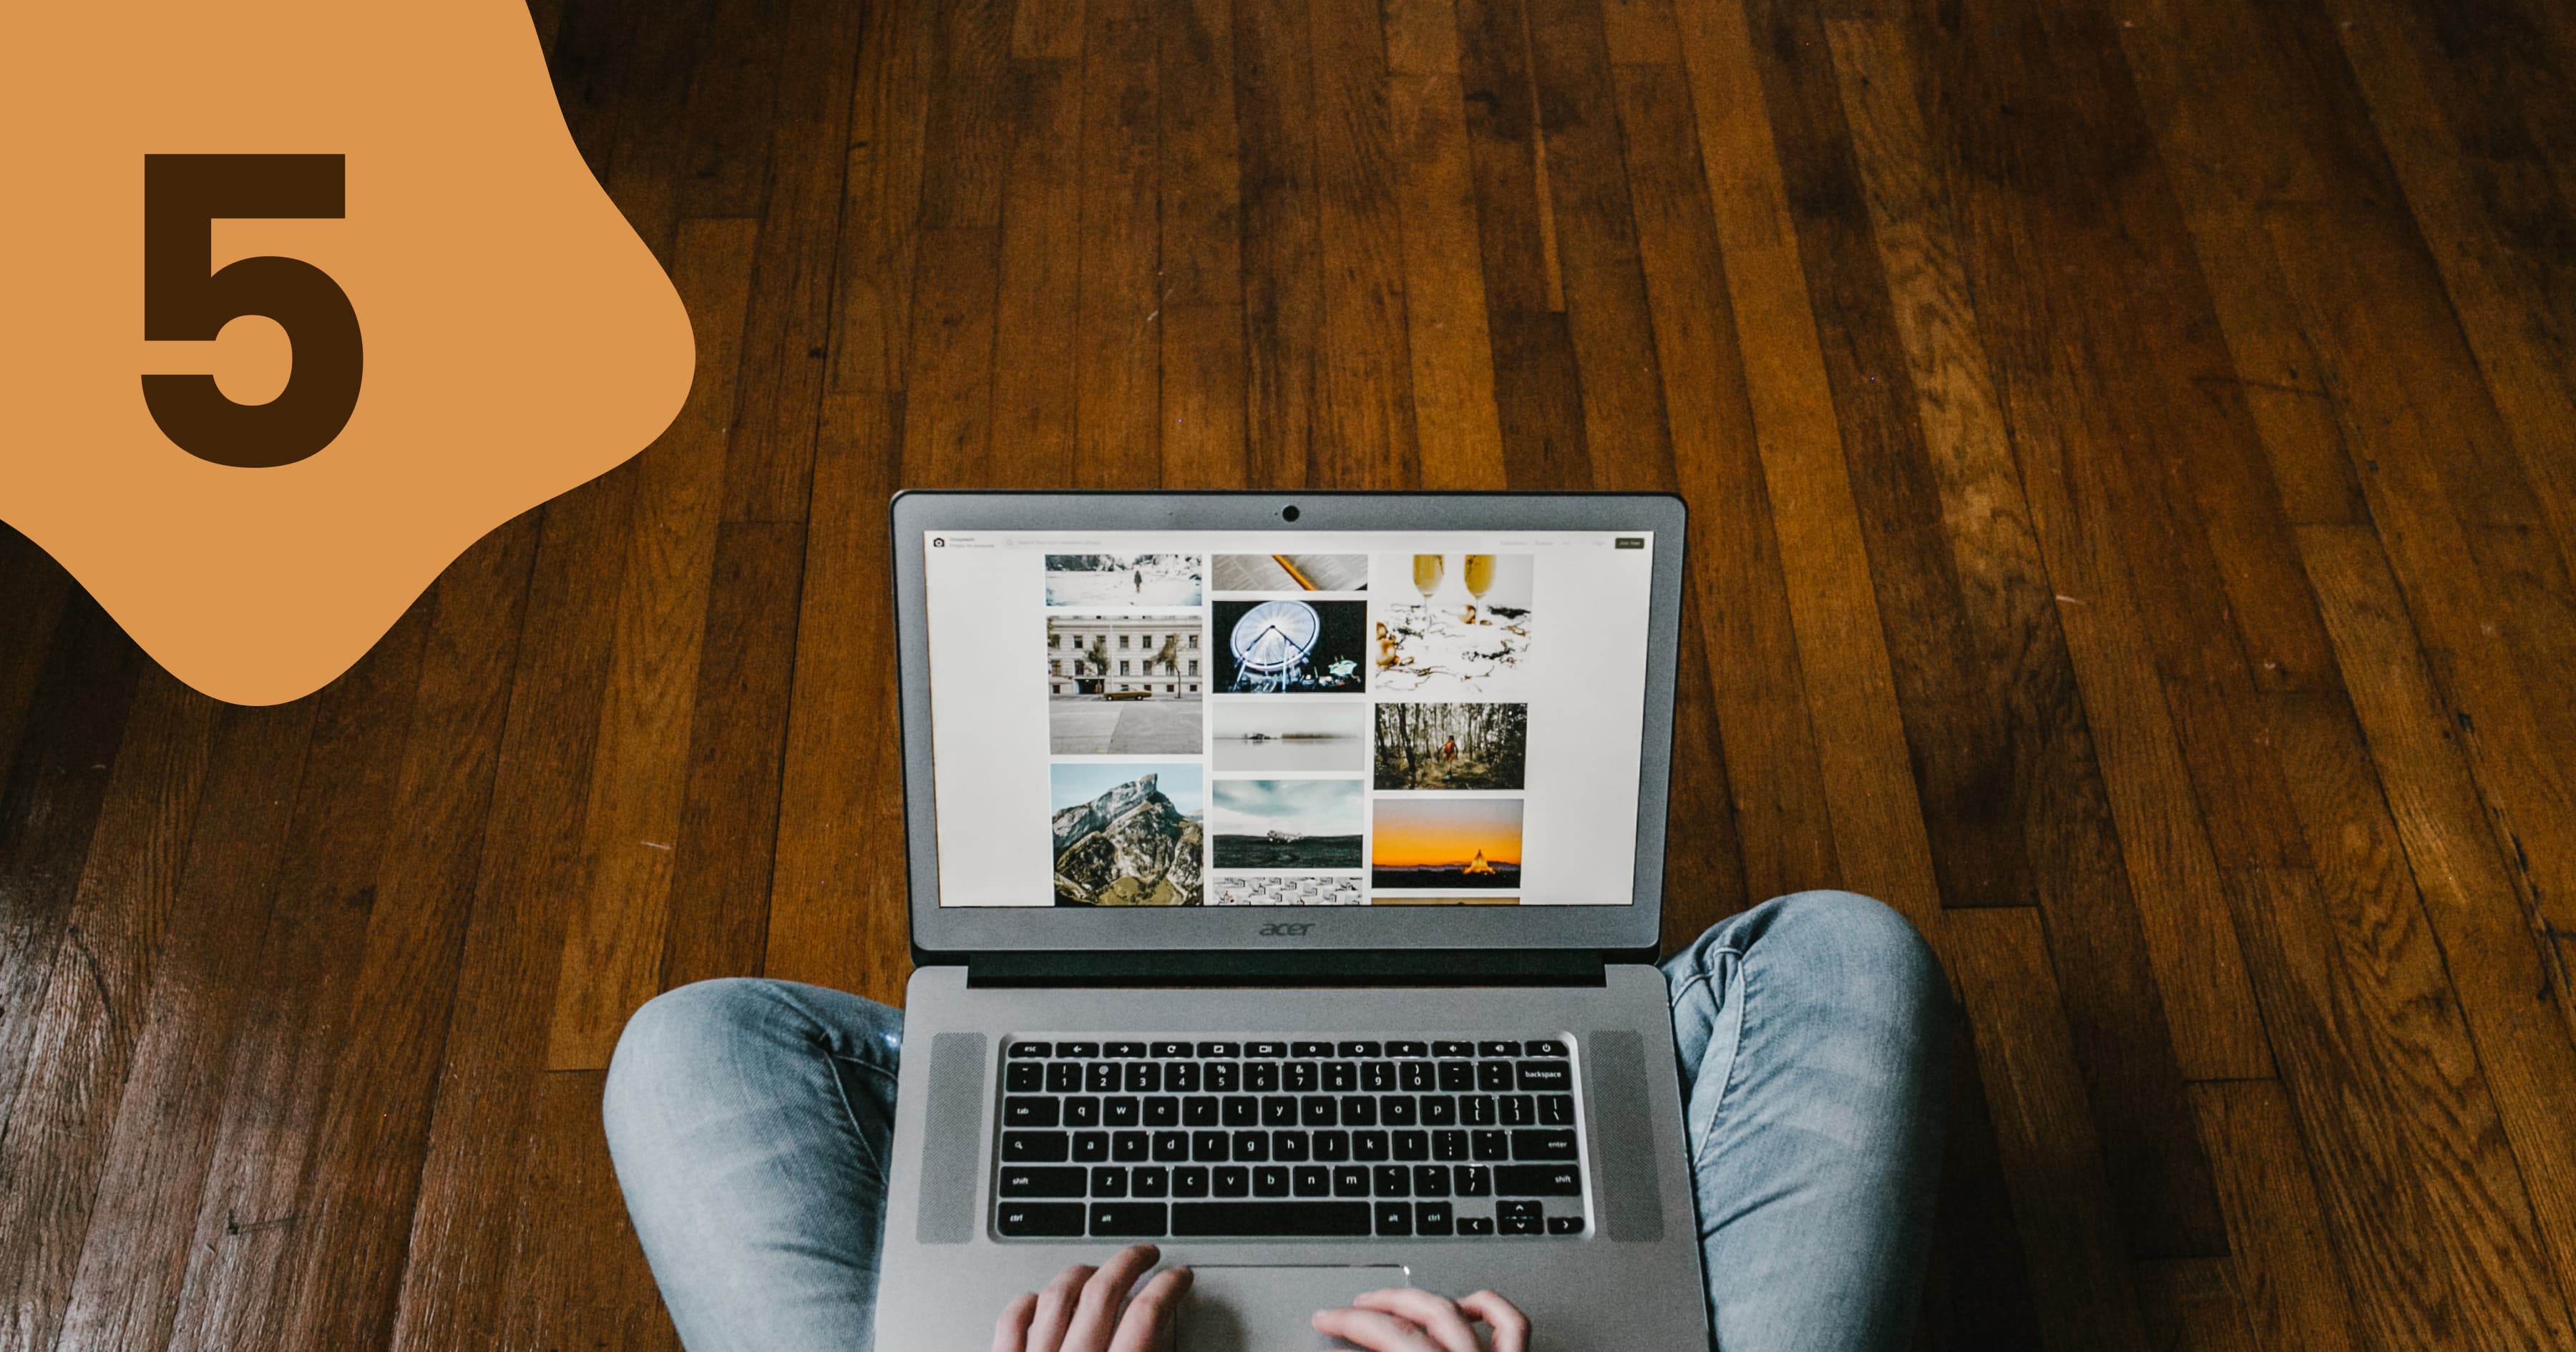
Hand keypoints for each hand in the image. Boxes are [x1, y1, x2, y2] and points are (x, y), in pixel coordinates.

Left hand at [992, 1245, 1193, 1351]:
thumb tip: (1165, 1338)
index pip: (1147, 1316)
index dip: (1169, 1288)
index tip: (1179, 1277)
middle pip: (1103, 1294)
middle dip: (1129, 1264)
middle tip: (1145, 1254)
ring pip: (1057, 1298)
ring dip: (1081, 1276)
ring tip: (1098, 1270)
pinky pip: (1010, 1324)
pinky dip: (1026, 1304)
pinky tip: (1039, 1299)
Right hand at [1313, 1288, 1530, 1351]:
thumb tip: (1351, 1349)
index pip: (1387, 1336)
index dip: (1348, 1323)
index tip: (1325, 1320)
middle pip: (1418, 1317)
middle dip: (1377, 1306)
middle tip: (1349, 1311)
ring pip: (1456, 1311)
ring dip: (1419, 1300)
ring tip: (1394, 1300)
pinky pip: (1511, 1326)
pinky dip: (1487, 1307)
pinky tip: (1465, 1304)